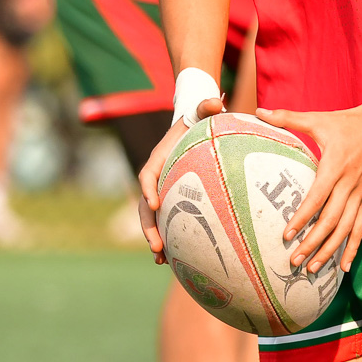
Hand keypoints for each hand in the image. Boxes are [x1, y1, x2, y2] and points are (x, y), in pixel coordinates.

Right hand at [138, 97, 224, 262]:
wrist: (193, 127)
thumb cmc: (198, 120)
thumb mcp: (203, 111)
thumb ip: (207, 105)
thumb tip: (216, 101)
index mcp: (159, 158)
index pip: (148, 175)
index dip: (148, 189)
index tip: (154, 203)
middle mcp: (157, 178)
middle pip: (145, 206)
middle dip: (148, 227)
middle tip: (156, 246)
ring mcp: (163, 191)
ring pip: (153, 219)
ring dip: (154, 239)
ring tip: (161, 259)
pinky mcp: (173, 200)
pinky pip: (167, 222)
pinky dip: (168, 239)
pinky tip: (174, 260)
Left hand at [256, 100, 361, 274]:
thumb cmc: (346, 122)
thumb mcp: (318, 118)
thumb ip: (287, 117)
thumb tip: (258, 111)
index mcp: (335, 166)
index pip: (317, 198)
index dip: (302, 218)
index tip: (287, 234)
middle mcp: (349, 184)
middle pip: (331, 220)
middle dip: (312, 243)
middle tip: (293, 260)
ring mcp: (360, 193)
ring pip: (345, 229)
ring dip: (329, 250)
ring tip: (312, 268)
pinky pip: (360, 227)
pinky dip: (353, 248)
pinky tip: (344, 267)